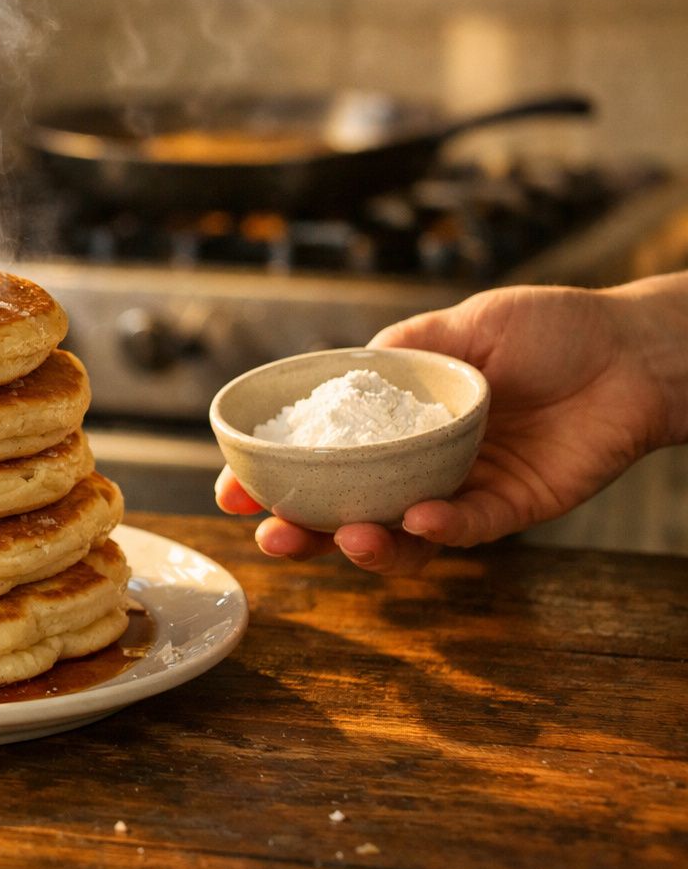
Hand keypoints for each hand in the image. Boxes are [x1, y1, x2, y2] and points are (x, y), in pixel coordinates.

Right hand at [215, 277, 687, 574]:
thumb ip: (404, 350)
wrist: (634, 351)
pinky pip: (468, 531)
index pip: (320, 457)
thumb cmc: (551, 329)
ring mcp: (460, 491)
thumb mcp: (463, 324)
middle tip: (270, 532)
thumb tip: (345, 368)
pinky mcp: (511, 510)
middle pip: (345, 509)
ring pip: (398, 535)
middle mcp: (418, 464)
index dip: (274, 476)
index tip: (233, 486)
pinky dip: (438, 531)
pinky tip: (418, 522)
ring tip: (344, 539)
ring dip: (363, 545)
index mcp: (394, 423)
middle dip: (301, 528)